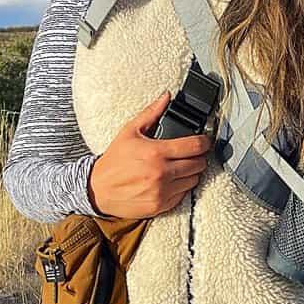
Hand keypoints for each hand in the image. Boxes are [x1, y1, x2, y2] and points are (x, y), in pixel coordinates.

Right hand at [87, 90, 212, 218]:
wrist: (98, 189)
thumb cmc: (114, 161)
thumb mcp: (129, 132)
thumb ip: (151, 113)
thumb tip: (166, 97)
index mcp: (156, 152)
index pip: (195, 146)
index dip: (205, 142)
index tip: (205, 141)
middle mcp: (161, 173)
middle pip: (199, 164)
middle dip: (199, 157)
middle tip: (191, 154)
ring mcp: (162, 191)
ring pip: (194, 181)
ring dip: (191, 173)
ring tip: (181, 167)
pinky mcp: (160, 206)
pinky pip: (183, 195)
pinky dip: (181, 188)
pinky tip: (171, 181)